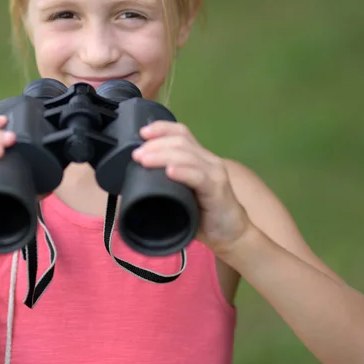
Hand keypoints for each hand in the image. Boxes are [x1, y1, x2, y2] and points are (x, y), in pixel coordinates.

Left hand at [131, 121, 251, 254]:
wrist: (231, 235)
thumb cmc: (203, 215)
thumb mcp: (180, 195)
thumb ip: (163, 185)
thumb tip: (132, 184)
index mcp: (198, 158)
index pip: (181, 133)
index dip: (161, 129)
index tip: (142, 133)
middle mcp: (208, 160)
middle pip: (180, 141)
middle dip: (155, 144)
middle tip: (136, 154)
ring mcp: (214, 173)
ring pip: (187, 155)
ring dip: (162, 155)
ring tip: (145, 160)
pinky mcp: (217, 189)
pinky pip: (199, 176)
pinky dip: (182, 171)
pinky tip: (170, 172)